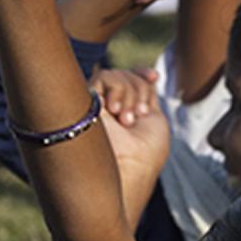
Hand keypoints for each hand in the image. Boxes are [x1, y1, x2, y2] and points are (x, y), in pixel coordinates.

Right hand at [91, 68, 169, 203]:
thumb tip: (151, 75)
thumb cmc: (146, 153)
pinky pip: (105, 76)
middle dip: (140, 89)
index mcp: (126, 111)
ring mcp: (96, 103)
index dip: (142, 74)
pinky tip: (115, 112)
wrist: (129, 167)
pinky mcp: (84, 100)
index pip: (131, 79)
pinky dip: (118, 89)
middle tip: (139, 116)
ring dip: (131, 93)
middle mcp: (109, 106)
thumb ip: (147, 93)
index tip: (154, 77)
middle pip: (127, 75)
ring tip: (128, 120)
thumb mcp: (155, 119)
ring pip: (117, 75)